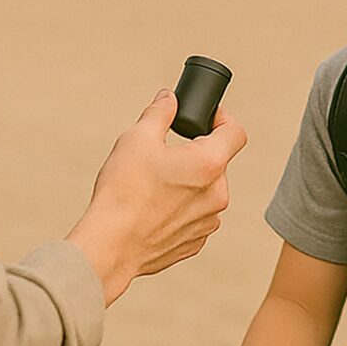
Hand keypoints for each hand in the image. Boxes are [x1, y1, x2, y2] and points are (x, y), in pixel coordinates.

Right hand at [66, 88, 247, 305]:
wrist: (110, 246)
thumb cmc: (123, 191)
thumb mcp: (137, 138)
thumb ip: (160, 112)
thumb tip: (169, 98)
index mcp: (209, 164)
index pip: (236, 131)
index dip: (222, 119)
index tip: (206, 119)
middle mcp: (217, 194)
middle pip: (217, 162)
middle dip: (195, 154)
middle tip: (164, 155)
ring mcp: (208, 221)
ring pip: (206, 190)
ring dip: (188, 183)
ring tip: (154, 185)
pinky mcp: (195, 242)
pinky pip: (195, 215)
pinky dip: (181, 208)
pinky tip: (153, 209)